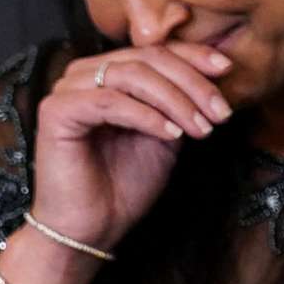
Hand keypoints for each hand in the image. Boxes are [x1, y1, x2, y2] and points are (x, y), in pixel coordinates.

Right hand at [30, 42, 233, 252]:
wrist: (90, 231)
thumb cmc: (121, 187)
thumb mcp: (164, 136)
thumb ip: (178, 103)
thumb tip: (212, 75)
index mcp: (107, 74)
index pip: (154, 52)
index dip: (193, 56)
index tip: (227, 70)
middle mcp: (84, 75)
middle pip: (146, 58)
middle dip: (191, 84)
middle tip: (219, 112)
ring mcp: (68, 90)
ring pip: (132, 75)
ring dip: (174, 100)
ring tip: (200, 128)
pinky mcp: (56, 111)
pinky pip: (110, 101)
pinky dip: (146, 115)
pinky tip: (170, 133)